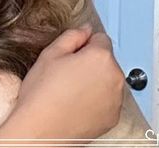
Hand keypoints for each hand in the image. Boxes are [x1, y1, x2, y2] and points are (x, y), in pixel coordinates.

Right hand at [1, 24, 124, 141]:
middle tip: (66, 70)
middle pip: (106, 59)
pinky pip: (108, 99)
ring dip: (95, 79)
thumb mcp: (50, 53)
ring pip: (107, 79)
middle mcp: (114, 77)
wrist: (42, 129)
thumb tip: (84, 30)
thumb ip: (72, 36)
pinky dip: (96, 98)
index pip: (100, 37)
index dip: (84, 42)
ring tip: (70, 88)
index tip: (72, 51)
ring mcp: (116, 99)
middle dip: (90, 61)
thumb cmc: (43, 93)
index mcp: (100, 57)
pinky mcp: (113, 117)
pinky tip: (76, 102)